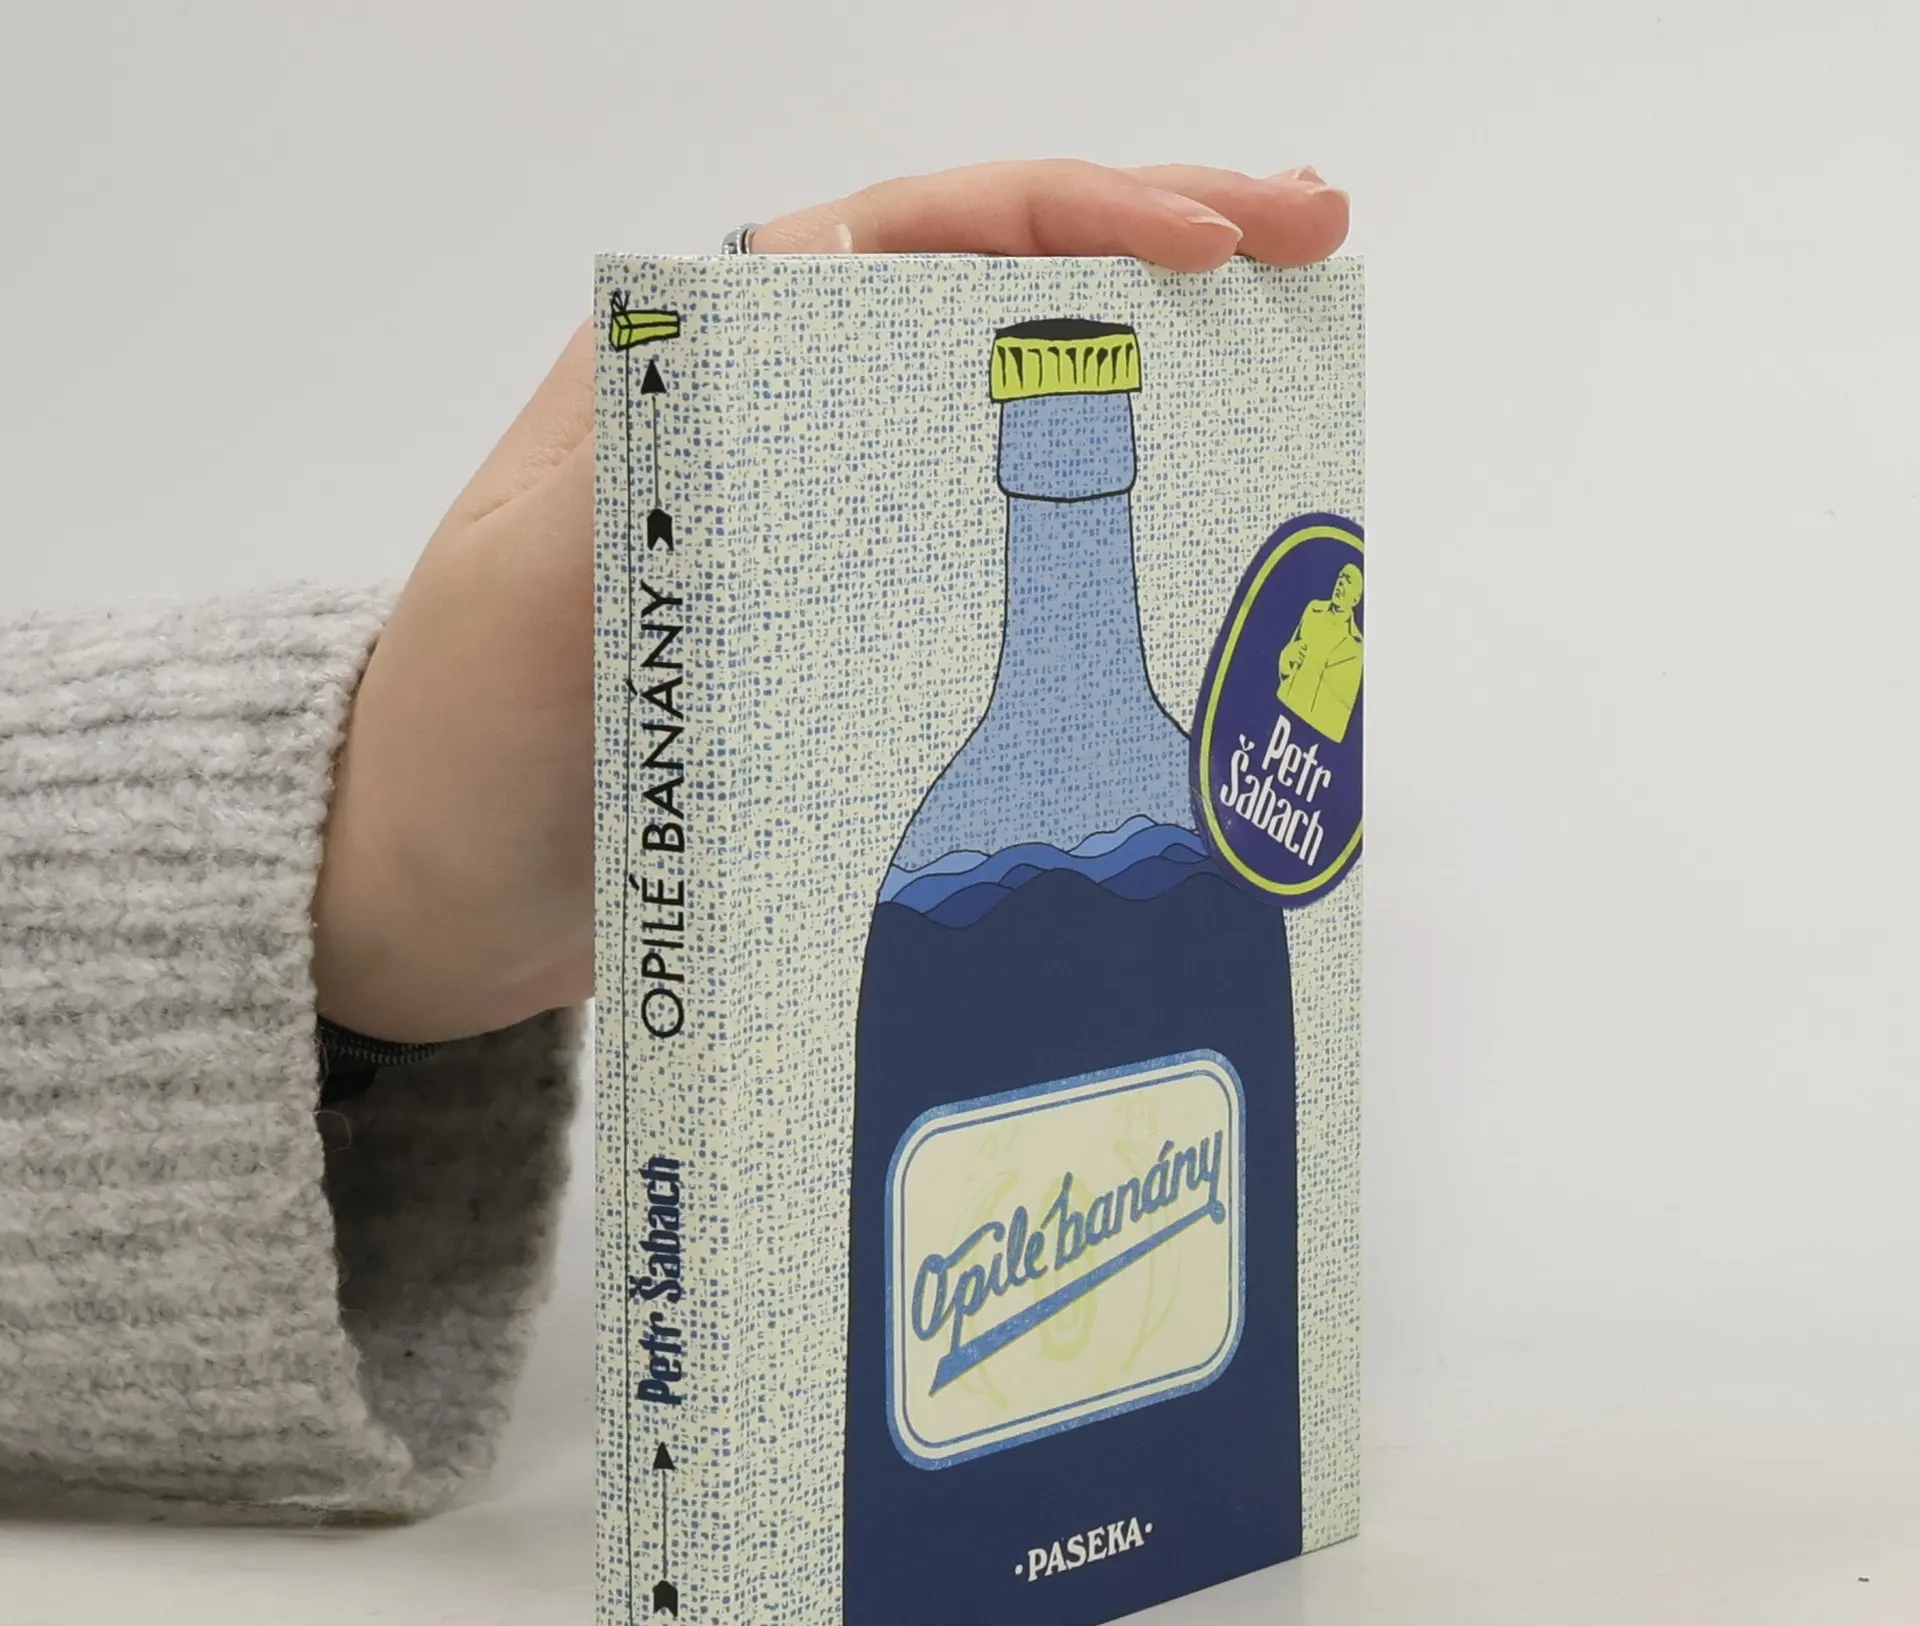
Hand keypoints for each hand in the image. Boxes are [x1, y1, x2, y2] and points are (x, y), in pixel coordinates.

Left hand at [310, 159, 1349, 1042]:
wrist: (438, 890)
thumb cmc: (455, 737)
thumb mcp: (522, 600)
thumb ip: (632, 488)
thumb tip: (770, 384)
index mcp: (702, 360)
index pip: (914, 235)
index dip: (1072, 214)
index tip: (1210, 239)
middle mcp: (779, 425)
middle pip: (995, 303)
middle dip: (1159, 263)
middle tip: (1311, 248)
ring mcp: (826, 536)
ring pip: (1013, 430)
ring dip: (1150, 398)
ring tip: (1288, 384)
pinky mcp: (852, 644)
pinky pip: (994, 573)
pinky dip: (1091, 558)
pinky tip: (1180, 575)